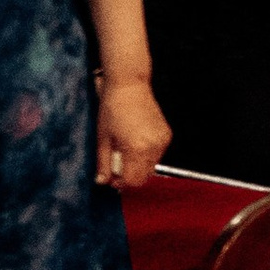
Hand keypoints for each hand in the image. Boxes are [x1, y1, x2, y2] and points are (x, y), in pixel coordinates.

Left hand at [95, 73, 170, 188]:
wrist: (129, 85)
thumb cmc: (112, 109)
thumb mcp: (103, 139)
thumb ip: (104, 164)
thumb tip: (102, 182)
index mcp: (136, 149)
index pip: (132, 181)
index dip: (120, 183)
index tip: (112, 179)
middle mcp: (153, 147)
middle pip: (144, 177)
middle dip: (130, 176)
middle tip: (117, 165)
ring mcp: (162, 141)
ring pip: (151, 167)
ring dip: (138, 165)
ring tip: (126, 149)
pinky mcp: (166, 135)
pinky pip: (157, 155)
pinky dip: (146, 154)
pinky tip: (136, 141)